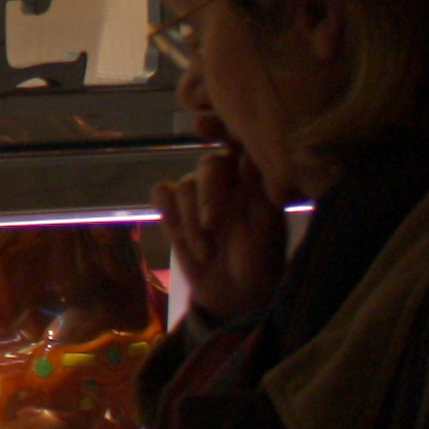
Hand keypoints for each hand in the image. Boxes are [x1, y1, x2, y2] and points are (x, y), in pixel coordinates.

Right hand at [158, 137, 287, 327]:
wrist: (234, 298)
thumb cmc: (259, 265)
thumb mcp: (266, 234)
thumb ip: (259, 196)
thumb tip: (248, 157)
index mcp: (254, 181)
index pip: (240, 147)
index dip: (223, 133)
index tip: (205, 130)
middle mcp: (226, 181)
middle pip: (209, 165)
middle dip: (208, 195)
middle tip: (212, 226)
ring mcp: (198, 193)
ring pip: (184, 186)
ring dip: (192, 223)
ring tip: (206, 254)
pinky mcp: (174, 209)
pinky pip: (161, 194)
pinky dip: (169, 216)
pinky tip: (181, 239)